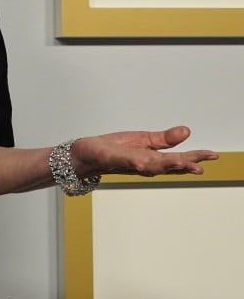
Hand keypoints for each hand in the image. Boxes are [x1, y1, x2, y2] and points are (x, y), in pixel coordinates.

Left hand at [71, 126, 217, 178]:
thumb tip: (187, 131)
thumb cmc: (113, 149)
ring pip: (149, 165)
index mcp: (152, 158)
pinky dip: (135, 162)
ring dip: (164, 165)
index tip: (213, 155)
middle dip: (183, 165)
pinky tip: (144, 162)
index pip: (177, 158)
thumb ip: (164, 139)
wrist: (86, 154)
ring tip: (181, 163)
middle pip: (166, 164)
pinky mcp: (112, 158)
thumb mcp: (142, 140)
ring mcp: (127, 162)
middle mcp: (143, 163)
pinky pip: (124, 160)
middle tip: (200, 167)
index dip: (195, 157)